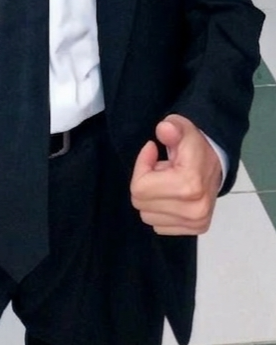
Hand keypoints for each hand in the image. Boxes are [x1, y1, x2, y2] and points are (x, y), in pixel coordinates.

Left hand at [130, 114, 221, 235]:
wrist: (217, 160)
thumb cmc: (194, 144)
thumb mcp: (182, 128)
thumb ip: (172, 128)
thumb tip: (164, 130)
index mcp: (190, 185)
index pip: (140, 188)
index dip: (141, 167)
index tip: (152, 152)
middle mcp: (195, 210)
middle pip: (141, 203)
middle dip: (146, 183)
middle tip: (161, 169)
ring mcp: (196, 222)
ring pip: (147, 216)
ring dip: (152, 197)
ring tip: (167, 181)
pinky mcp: (196, 228)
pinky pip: (159, 225)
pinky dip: (160, 210)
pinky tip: (171, 195)